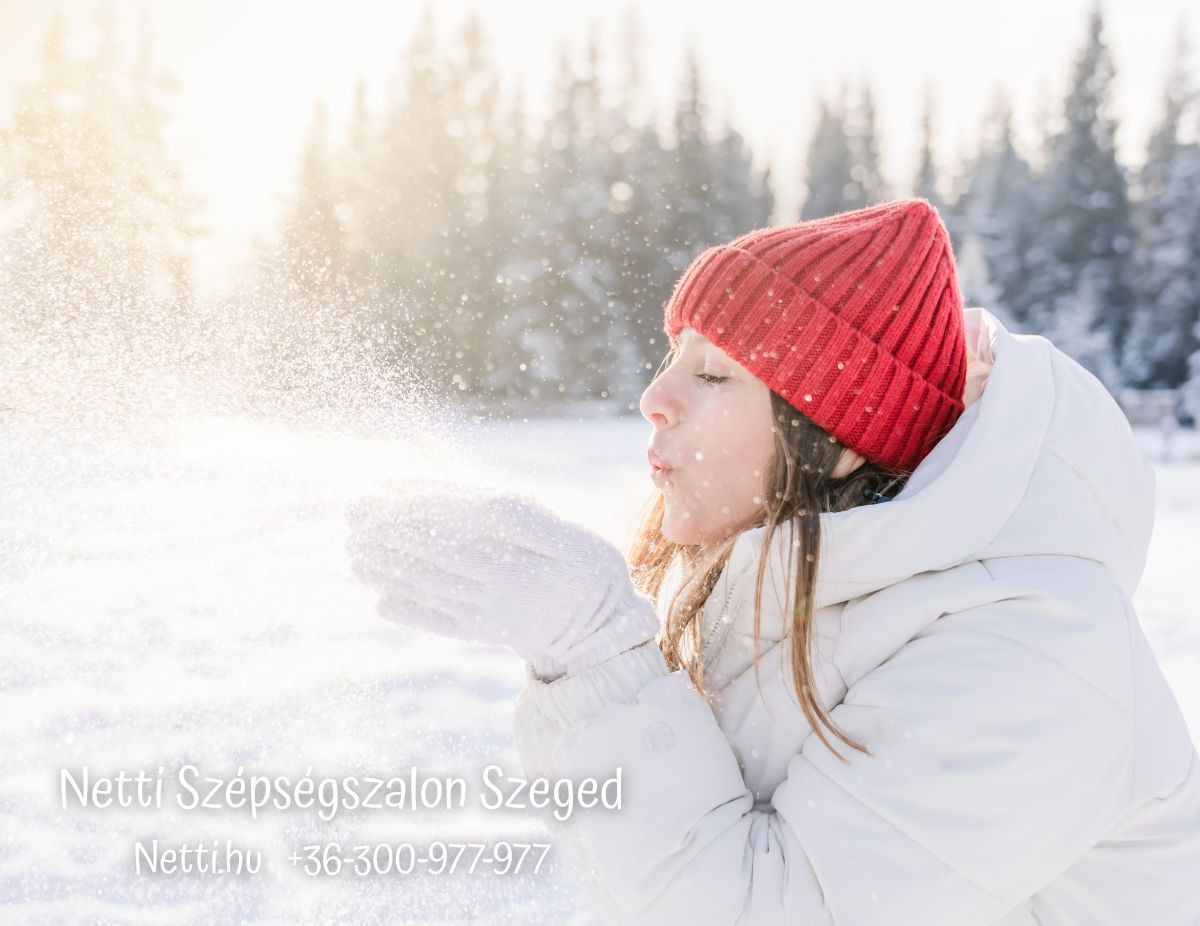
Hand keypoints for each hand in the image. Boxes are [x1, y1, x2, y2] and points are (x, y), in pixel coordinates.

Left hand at [344, 488, 659, 679]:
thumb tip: (482, 503)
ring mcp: (482, 617)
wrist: (601, 633)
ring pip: (425, 591)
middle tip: (351, 509)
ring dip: (386, 568)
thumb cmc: (589, 573)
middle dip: (387, 533)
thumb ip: (526, 521)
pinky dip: (407, 614)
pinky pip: (437, 624)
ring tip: (354, 546)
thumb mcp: (570, 539)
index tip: (382, 491)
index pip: (449, 536)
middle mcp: (489, 597)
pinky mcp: (481, 633)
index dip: (413, 513)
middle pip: (428, 562)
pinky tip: (378, 601)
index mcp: (510, 569)